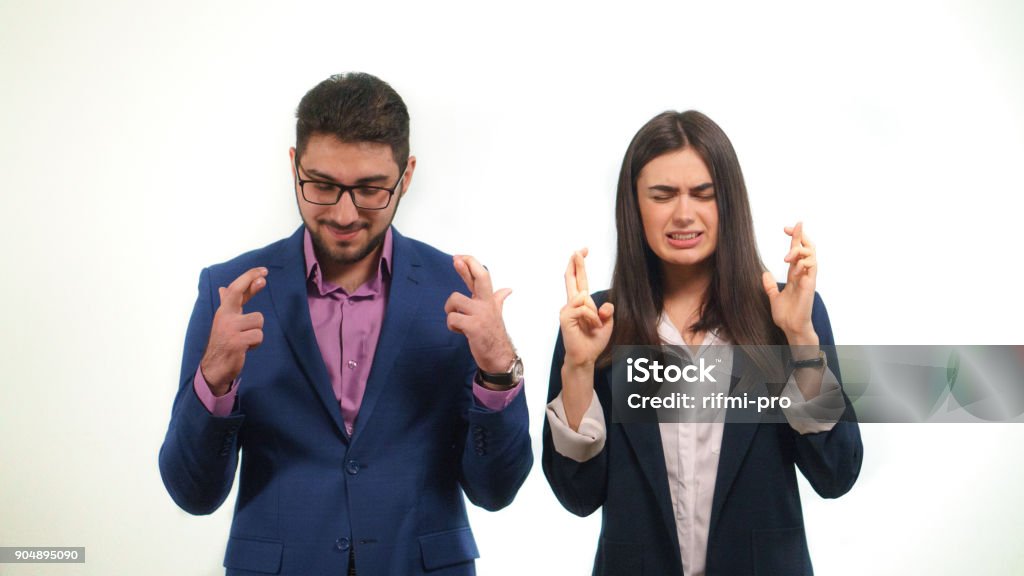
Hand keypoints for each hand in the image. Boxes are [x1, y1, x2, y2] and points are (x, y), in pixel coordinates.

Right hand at [200, 267, 267, 394]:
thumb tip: (224, 289)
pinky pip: (258, 335)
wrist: (214, 368)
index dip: (248, 278)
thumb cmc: (223, 342)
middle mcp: (224, 317)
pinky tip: (245, 348)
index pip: (235, 289)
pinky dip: (256, 342)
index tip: (263, 272)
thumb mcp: (225, 321)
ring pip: (258, 321)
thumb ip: (229, 305)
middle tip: (264, 277)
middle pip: (238, 293)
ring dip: (256, 332)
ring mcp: (229, 329)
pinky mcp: (236, 342)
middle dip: (251, 282)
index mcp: (223, 311)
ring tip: (245, 340)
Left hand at [444, 255, 515, 374]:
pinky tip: (460, 331)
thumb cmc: (493, 334)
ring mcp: (481, 315)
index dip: (470, 264)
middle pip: (480, 278)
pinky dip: (452, 326)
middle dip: (467, 267)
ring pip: (455, 301)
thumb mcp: (496, 313)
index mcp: (489, 299)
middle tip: (456, 259)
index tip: (459, 256)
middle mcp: (486, 304)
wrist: (499, 357)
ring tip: (458, 322)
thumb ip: (498, 298)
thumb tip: (507, 289)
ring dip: (451, 312)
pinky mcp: (474, 327)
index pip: (481, 276)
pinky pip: (453, 319)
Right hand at [560, 248, 613, 368]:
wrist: (585, 357)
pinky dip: (591, 318)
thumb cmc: (593, 340)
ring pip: (584, 297)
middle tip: (579, 250)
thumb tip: (606, 305)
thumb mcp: (607, 324)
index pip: (579, 280)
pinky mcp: (565, 317)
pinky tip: (591, 326)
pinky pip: (583, 308)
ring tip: (595, 326)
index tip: (582, 252)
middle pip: (571, 279)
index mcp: (582, 303)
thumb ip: (607, 312)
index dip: (579, 265)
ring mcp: (567, 310)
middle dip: (576, 263)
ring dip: (594, 312)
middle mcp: (572, 303)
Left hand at [761, 222, 817, 345]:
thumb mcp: (774, 296)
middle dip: (801, 235)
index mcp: (795, 274)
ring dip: (799, 249)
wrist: (791, 327)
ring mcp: (808, 278)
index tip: (786, 228)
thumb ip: (770, 286)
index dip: (794, 238)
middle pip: (807, 248)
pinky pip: (812, 267)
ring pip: (812, 254)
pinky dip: (804, 261)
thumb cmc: (786, 315)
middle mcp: (803, 274)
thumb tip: (764, 274)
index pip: (797, 251)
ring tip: (786, 256)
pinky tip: (794, 264)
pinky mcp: (810, 285)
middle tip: (791, 227)